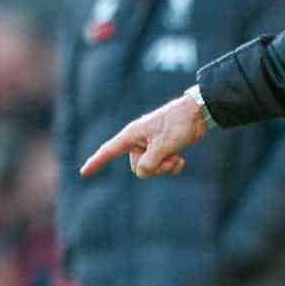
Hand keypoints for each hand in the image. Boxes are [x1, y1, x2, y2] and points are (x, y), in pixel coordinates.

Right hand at [80, 93, 206, 178]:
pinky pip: (162, 165)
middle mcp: (139, 140)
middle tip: (168, 158)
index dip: (96, 162)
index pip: (109, 150)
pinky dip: (171, 165)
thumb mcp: (163, 145)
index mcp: (133, 134)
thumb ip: (150, 163)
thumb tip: (143, 172)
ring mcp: (152, 144)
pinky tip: (181, 160)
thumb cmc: (179, 123)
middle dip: (153, 168)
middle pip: (137, 166)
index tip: (83, 172)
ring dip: (165, 167)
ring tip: (176, 157)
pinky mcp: (165, 147)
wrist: (200, 112)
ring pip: (151, 168)